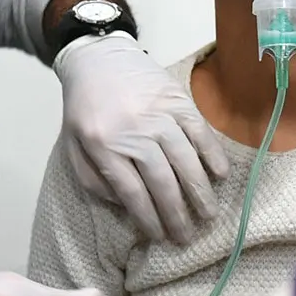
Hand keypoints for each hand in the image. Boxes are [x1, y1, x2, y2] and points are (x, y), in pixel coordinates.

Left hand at [55, 32, 229, 244]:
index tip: (160, 237)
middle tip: (188, 238)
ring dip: (200, 192)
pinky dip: (213, 155)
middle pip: (162, 182)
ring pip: (185, 161)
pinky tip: (221, 176)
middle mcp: (133, 132)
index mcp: (104, 145)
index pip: (132, 192)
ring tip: (209, 216)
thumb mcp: (75, 146)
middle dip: (177, 215)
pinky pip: (200, 131)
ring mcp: (158, 114)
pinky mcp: (177, 99)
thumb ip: (95, 179)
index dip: (149, 219)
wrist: (97, 57)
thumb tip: (126, 206)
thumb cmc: (86, 107)